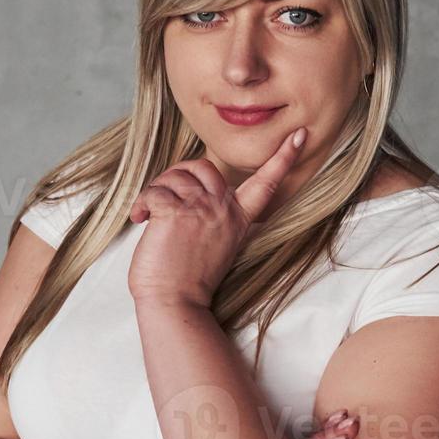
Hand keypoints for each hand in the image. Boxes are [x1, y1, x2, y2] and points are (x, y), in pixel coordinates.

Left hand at [127, 127, 307, 307]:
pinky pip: (154, 190)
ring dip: (156, 191)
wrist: (175, 304)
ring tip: (151, 215)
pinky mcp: (175, 211)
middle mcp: (223, 209)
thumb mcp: (215, 244)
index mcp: (238, 218)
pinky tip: (140, 219)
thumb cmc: (188, 280)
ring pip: (175, 176)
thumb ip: (214, 216)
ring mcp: (200, 209)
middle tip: (165, 201)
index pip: (266, 182)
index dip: (283, 157)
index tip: (298, 135)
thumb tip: (195, 191)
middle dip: (178, 177)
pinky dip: (141, 203)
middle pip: (202, 167)